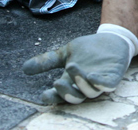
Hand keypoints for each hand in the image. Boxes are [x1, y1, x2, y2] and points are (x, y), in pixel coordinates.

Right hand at [23, 25, 137, 103]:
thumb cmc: (88, 49)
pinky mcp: (113, 77)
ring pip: (89, 92)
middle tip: (57, 82)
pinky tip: (91, 76)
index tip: (43, 94)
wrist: (111, 38)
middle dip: (65, 93)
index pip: (60, 95)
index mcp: (72, 82)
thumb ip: (48, 61)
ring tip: (72, 67)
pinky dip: (99, 83)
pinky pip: (107, 86)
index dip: (52, 97)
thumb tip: (24, 68)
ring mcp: (99, 83)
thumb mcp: (66, 53)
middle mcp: (85, 86)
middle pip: (74, 98)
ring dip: (79, 83)